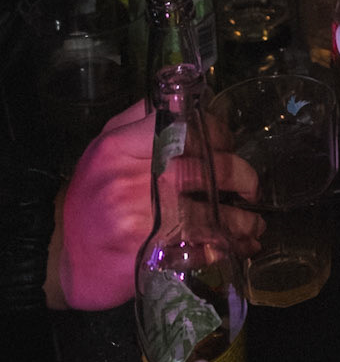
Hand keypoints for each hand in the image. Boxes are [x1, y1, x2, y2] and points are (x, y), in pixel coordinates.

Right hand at [56, 101, 261, 311]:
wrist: (63, 255)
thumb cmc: (92, 196)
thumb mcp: (105, 150)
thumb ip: (142, 123)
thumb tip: (190, 105)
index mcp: (121, 147)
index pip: (185, 125)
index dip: (218, 133)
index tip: (228, 145)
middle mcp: (133, 180)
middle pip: (209, 167)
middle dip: (243, 177)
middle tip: (251, 187)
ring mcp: (143, 219)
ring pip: (213, 212)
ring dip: (245, 220)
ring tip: (254, 225)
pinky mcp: (152, 254)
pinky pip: (205, 247)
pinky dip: (230, 247)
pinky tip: (240, 247)